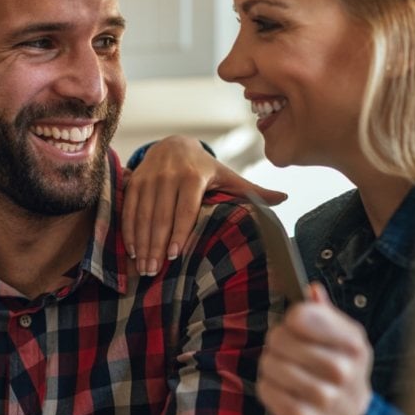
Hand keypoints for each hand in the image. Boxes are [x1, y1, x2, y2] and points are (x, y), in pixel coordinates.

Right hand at [123, 135, 286, 275]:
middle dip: (155, 246)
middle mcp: (168, 175)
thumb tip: (285, 198)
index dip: (179, 232)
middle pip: (161, 216)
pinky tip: (131, 250)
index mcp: (193, 175)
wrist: (172, 143)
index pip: (185, 209)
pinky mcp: (134, 181)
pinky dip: (128, 231)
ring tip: (142, 267)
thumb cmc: (204, 167)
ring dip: (140, 243)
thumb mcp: (228, 176)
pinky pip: (129, 209)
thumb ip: (253, 190)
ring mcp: (149, 178)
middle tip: (153, 272)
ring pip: (142, 215)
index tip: (174, 256)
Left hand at [257, 284, 372, 414]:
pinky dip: (269, 389)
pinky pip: (266, 390)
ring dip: (271, 368)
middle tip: (288, 354)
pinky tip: (285, 392)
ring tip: (287, 375)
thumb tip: (312, 289)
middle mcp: (341, 369)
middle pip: (279, 338)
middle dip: (277, 344)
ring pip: (269, 364)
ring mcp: (323, 397)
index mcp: (352, 343)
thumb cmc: (343, 376)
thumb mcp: (345, 341)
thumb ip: (326, 314)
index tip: (296, 327)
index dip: (291, 320)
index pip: (300, 315)